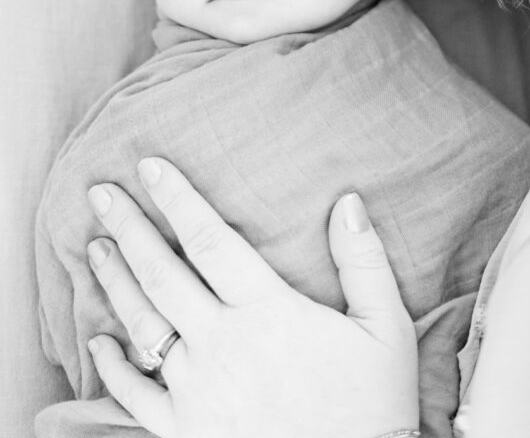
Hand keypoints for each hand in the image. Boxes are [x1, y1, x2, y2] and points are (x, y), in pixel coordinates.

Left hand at [85, 157, 418, 437]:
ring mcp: (197, 392)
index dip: (177, 198)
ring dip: (114, 281)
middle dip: (128, 227)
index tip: (150, 166)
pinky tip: (99, 340)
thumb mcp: (387, 329)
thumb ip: (364, 262)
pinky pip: (135, 395)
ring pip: (143, 324)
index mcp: (268, 312)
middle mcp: (222, 345)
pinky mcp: (184, 433)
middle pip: (163, 273)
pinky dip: (113, 366)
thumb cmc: (373, 407)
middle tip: (101, 193)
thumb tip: (349, 201)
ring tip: (95, 247)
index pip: (210, 240)